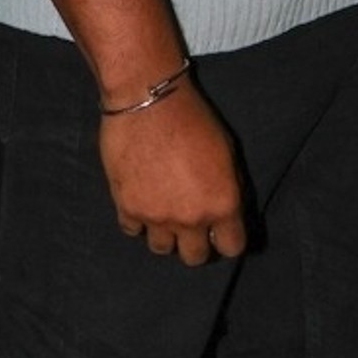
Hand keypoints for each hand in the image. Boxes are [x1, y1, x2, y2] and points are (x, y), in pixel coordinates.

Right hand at [99, 81, 245, 266]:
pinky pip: (132, 230)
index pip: (231, 248)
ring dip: (164, 234)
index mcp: (222, 205)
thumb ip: (227, 188)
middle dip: (195, 244)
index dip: (226, 240)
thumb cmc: (193, 119)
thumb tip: (223, 210)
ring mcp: (156, 216)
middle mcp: (190, 218)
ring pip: (162, 249)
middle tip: (189, 224)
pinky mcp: (126, 206)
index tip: (219, 232)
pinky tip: (140, 201)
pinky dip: (136, 220)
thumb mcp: (226, 154)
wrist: (148, 100)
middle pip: (195, 257)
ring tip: (162, 213)